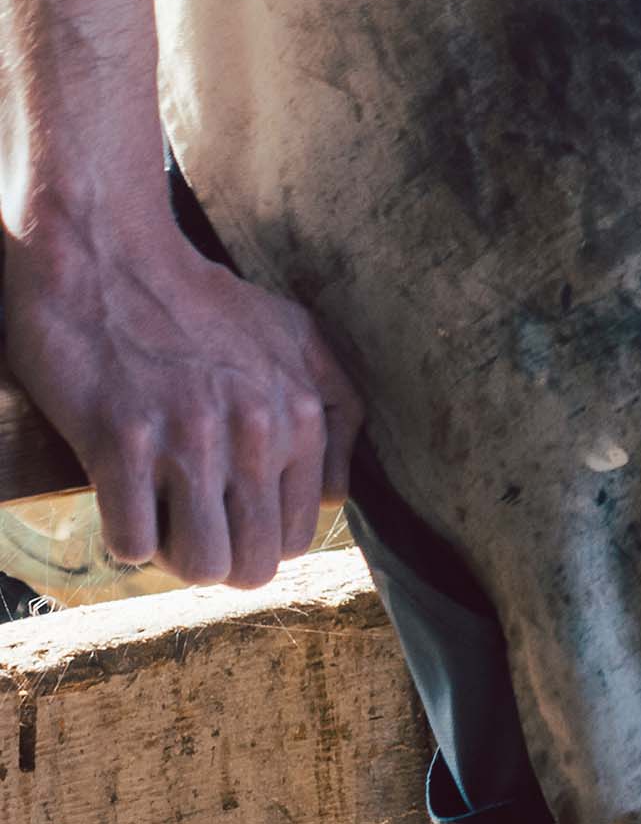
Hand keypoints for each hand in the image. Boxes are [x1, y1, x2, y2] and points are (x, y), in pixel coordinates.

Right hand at [3, 204, 358, 586]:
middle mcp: (257, 428)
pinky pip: (133, 545)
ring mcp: (191, 436)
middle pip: (255, 564)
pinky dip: (124, 536)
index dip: (258, 535)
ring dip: (172, 555)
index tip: (228, 508)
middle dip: (220, 557)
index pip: (300, 533)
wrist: (112, 261)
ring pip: (200, 566)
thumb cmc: (202, 305)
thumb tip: (339, 493)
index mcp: (302, 409)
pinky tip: (122, 495)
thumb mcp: (295, 336)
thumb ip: (335, 404)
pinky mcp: (123, 442)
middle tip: (187, 517)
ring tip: (158, 509)